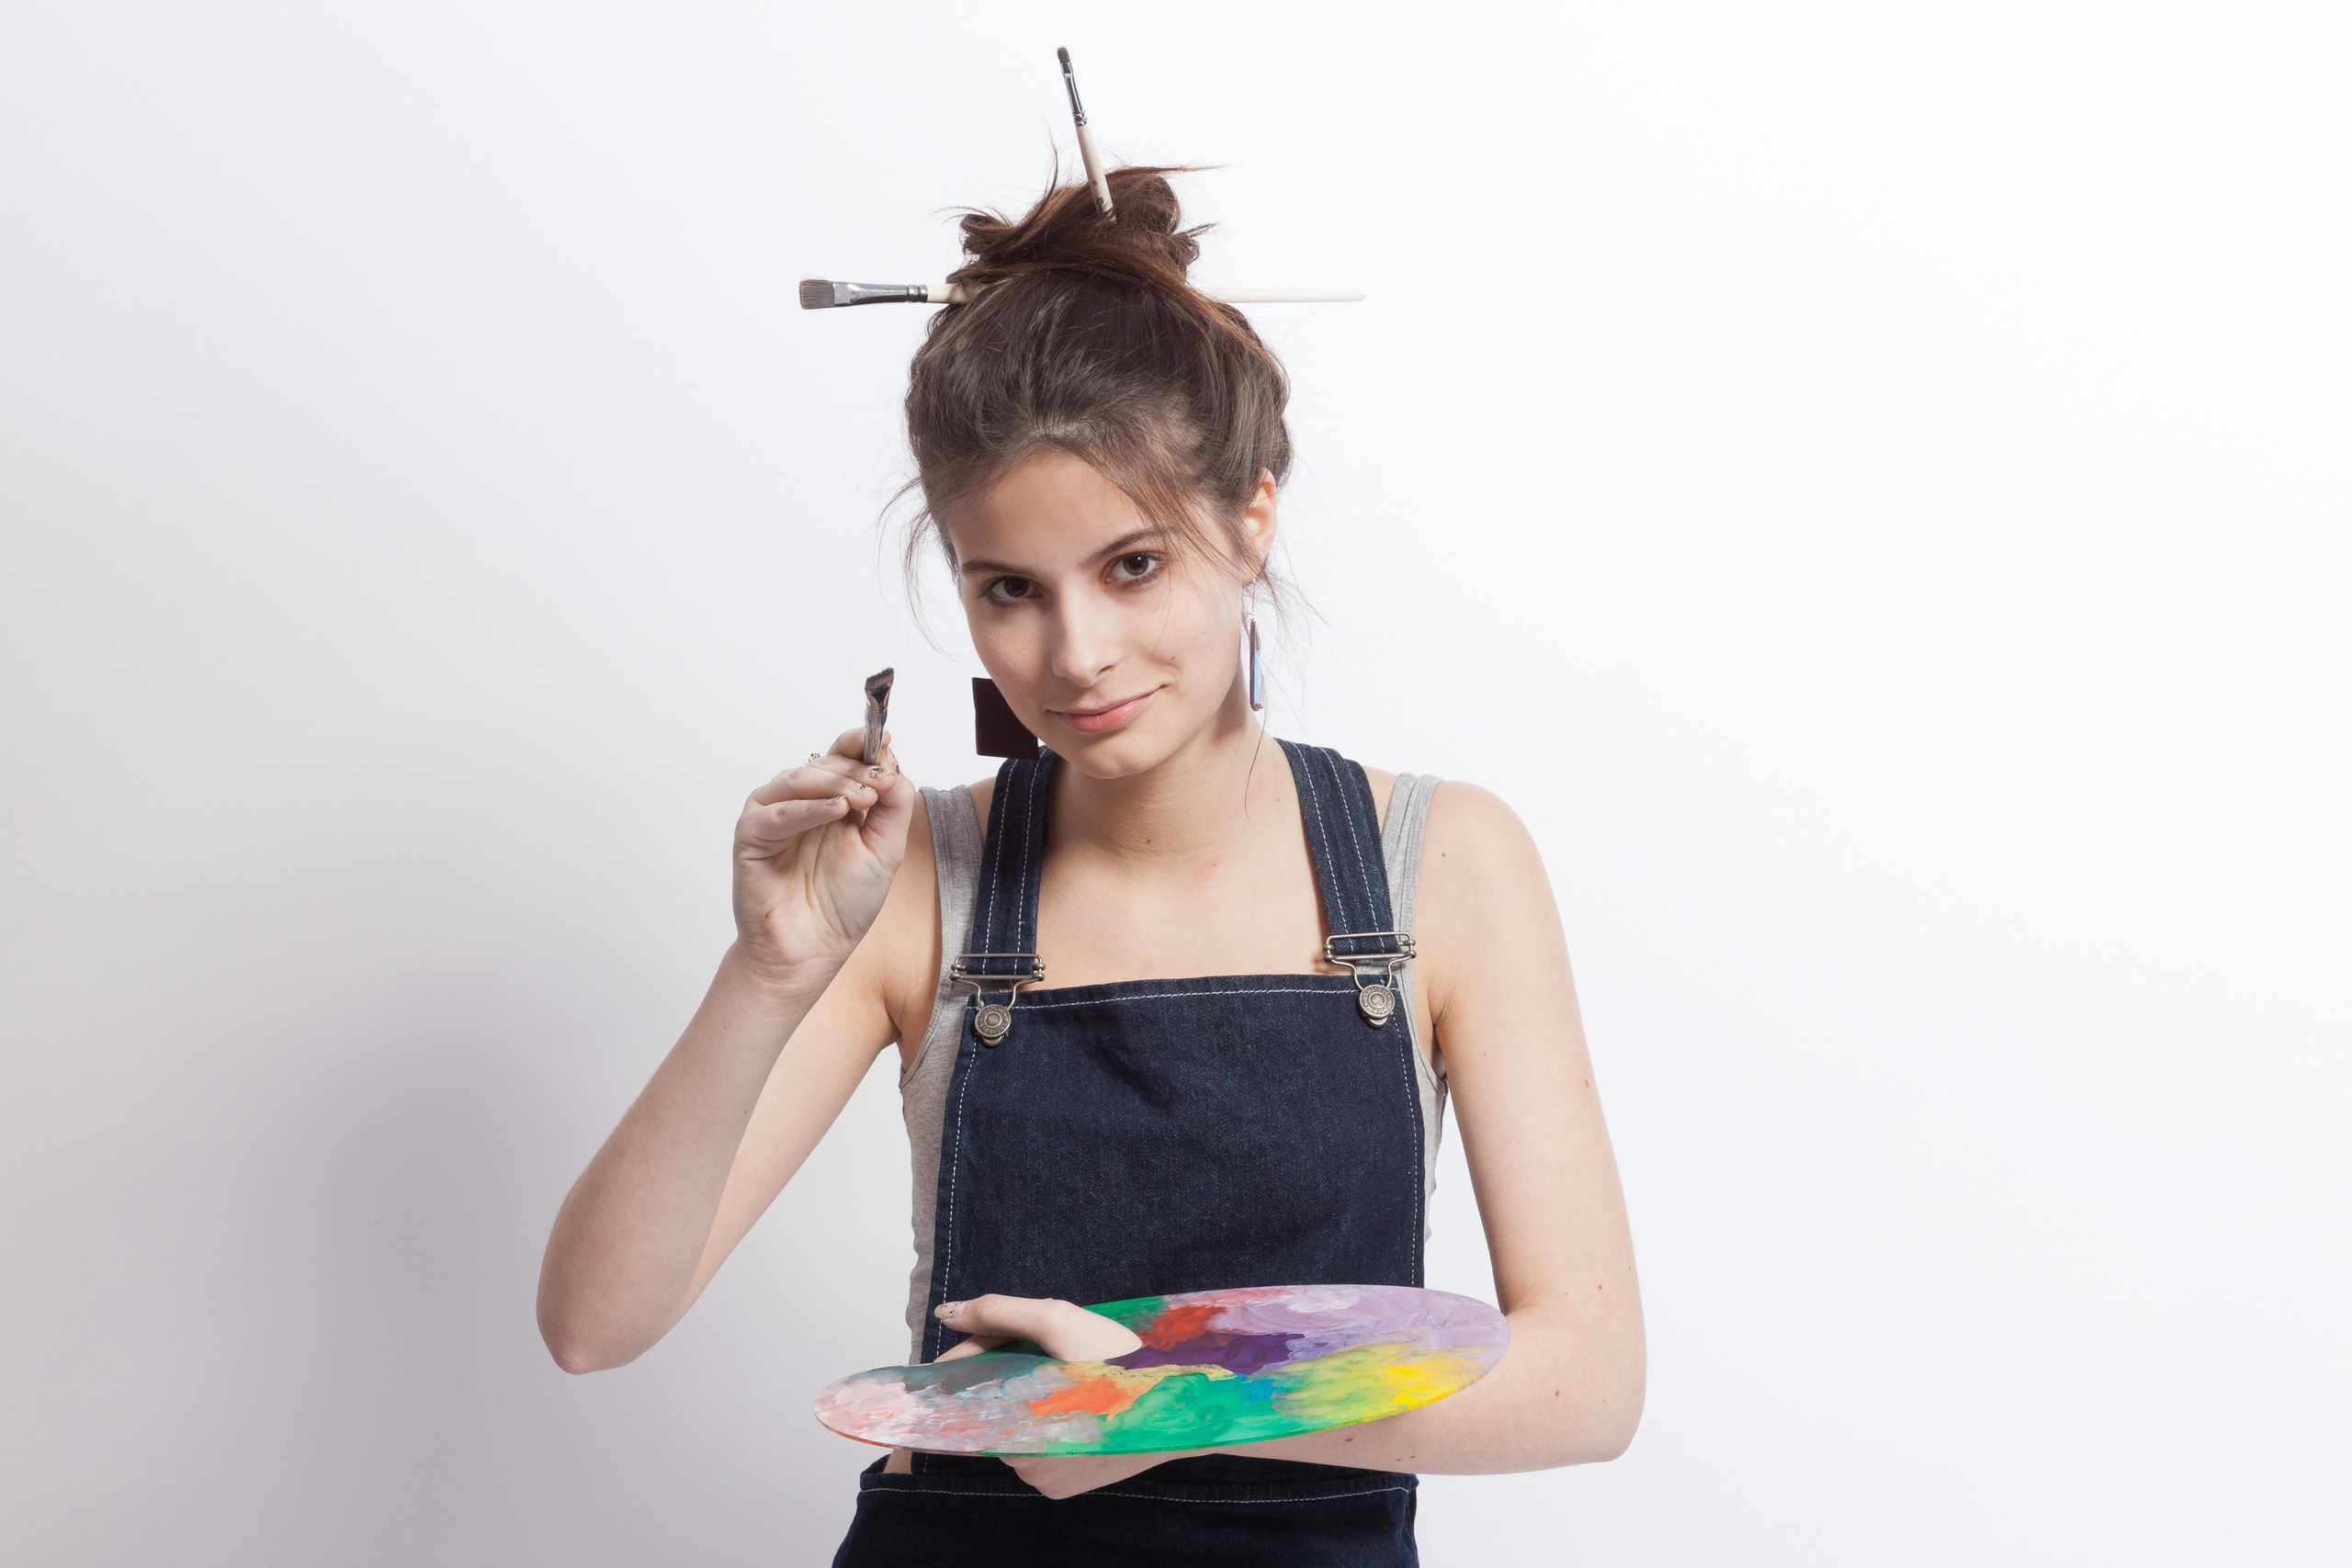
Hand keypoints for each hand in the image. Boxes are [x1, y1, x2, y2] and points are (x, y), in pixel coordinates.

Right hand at [731, 728, 915, 988]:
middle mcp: (802, 801)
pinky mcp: (752, 834)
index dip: (863, 744)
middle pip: (825, 763)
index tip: (887, 740)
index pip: (845, 757)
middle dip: (856, 768)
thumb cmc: (843, 904)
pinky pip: (778, 812)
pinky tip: (836, 810)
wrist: (812, 950)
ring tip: (863, 797)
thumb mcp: (885, 850)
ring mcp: (774, 814)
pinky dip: (807, 808)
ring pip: (800, 779)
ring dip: (835, 783)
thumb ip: (894, 806)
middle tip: (880, 780)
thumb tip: (894, 762)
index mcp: (833, 800)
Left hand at [887, 1295, 1211, 1498]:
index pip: (969, 1389)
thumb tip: (947, 1313)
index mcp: (1017, 1424)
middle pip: (991, 1405)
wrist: (1187, 1399)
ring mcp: (1044, 1479)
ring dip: (1024, 1393)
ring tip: (1058, 1365)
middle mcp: (1024, 1463)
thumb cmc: (1122, 1358)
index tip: (978, 1333)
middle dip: (1002, 1369)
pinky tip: (1070, 1395)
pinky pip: (1036, 1447)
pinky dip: (1043, 1418)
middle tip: (1034, 1340)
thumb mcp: (1060, 1320)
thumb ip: (999, 1312)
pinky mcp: (1062, 1487)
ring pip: (1013, 1425)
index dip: (970, 1356)